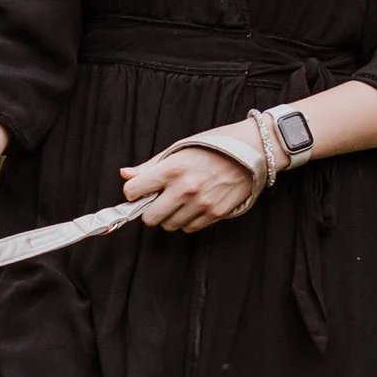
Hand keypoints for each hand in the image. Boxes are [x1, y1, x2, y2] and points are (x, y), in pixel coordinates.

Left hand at [121, 140, 259, 233]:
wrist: (252, 151)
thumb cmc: (213, 147)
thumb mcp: (179, 149)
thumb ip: (150, 166)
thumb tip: (125, 175)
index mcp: (172, 168)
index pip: (134, 191)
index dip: (134, 192)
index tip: (140, 191)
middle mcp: (184, 188)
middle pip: (149, 218)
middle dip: (150, 210)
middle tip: (159, 201)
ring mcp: (201, 203)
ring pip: (169, 226)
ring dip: (170, 216)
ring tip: (181, 201)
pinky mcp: (215, 213)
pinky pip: (189, 228)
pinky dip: (188, 220)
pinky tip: (195, 205)